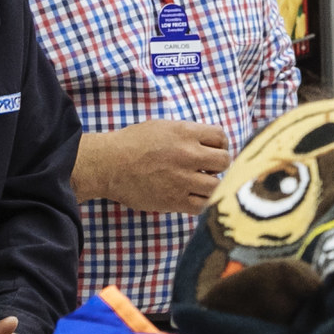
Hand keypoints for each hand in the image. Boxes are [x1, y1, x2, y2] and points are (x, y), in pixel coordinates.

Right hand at [74, 120, 232, 212]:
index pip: (221, 137)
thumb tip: (210, 144)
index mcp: (185, 133)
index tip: (212, 151)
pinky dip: (202, 203)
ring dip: (211, 185)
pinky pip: (202, 206)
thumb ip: (188, 134)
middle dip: (218, 165)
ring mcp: (182, 179)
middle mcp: (188, 154)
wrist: (109, 165)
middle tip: (207, 169)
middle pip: (224, 161)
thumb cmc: (133, 144)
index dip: (220, 145)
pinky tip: (193, 197)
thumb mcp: (163, 127)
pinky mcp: (174, 200)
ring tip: (199, 185)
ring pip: (217, 186)